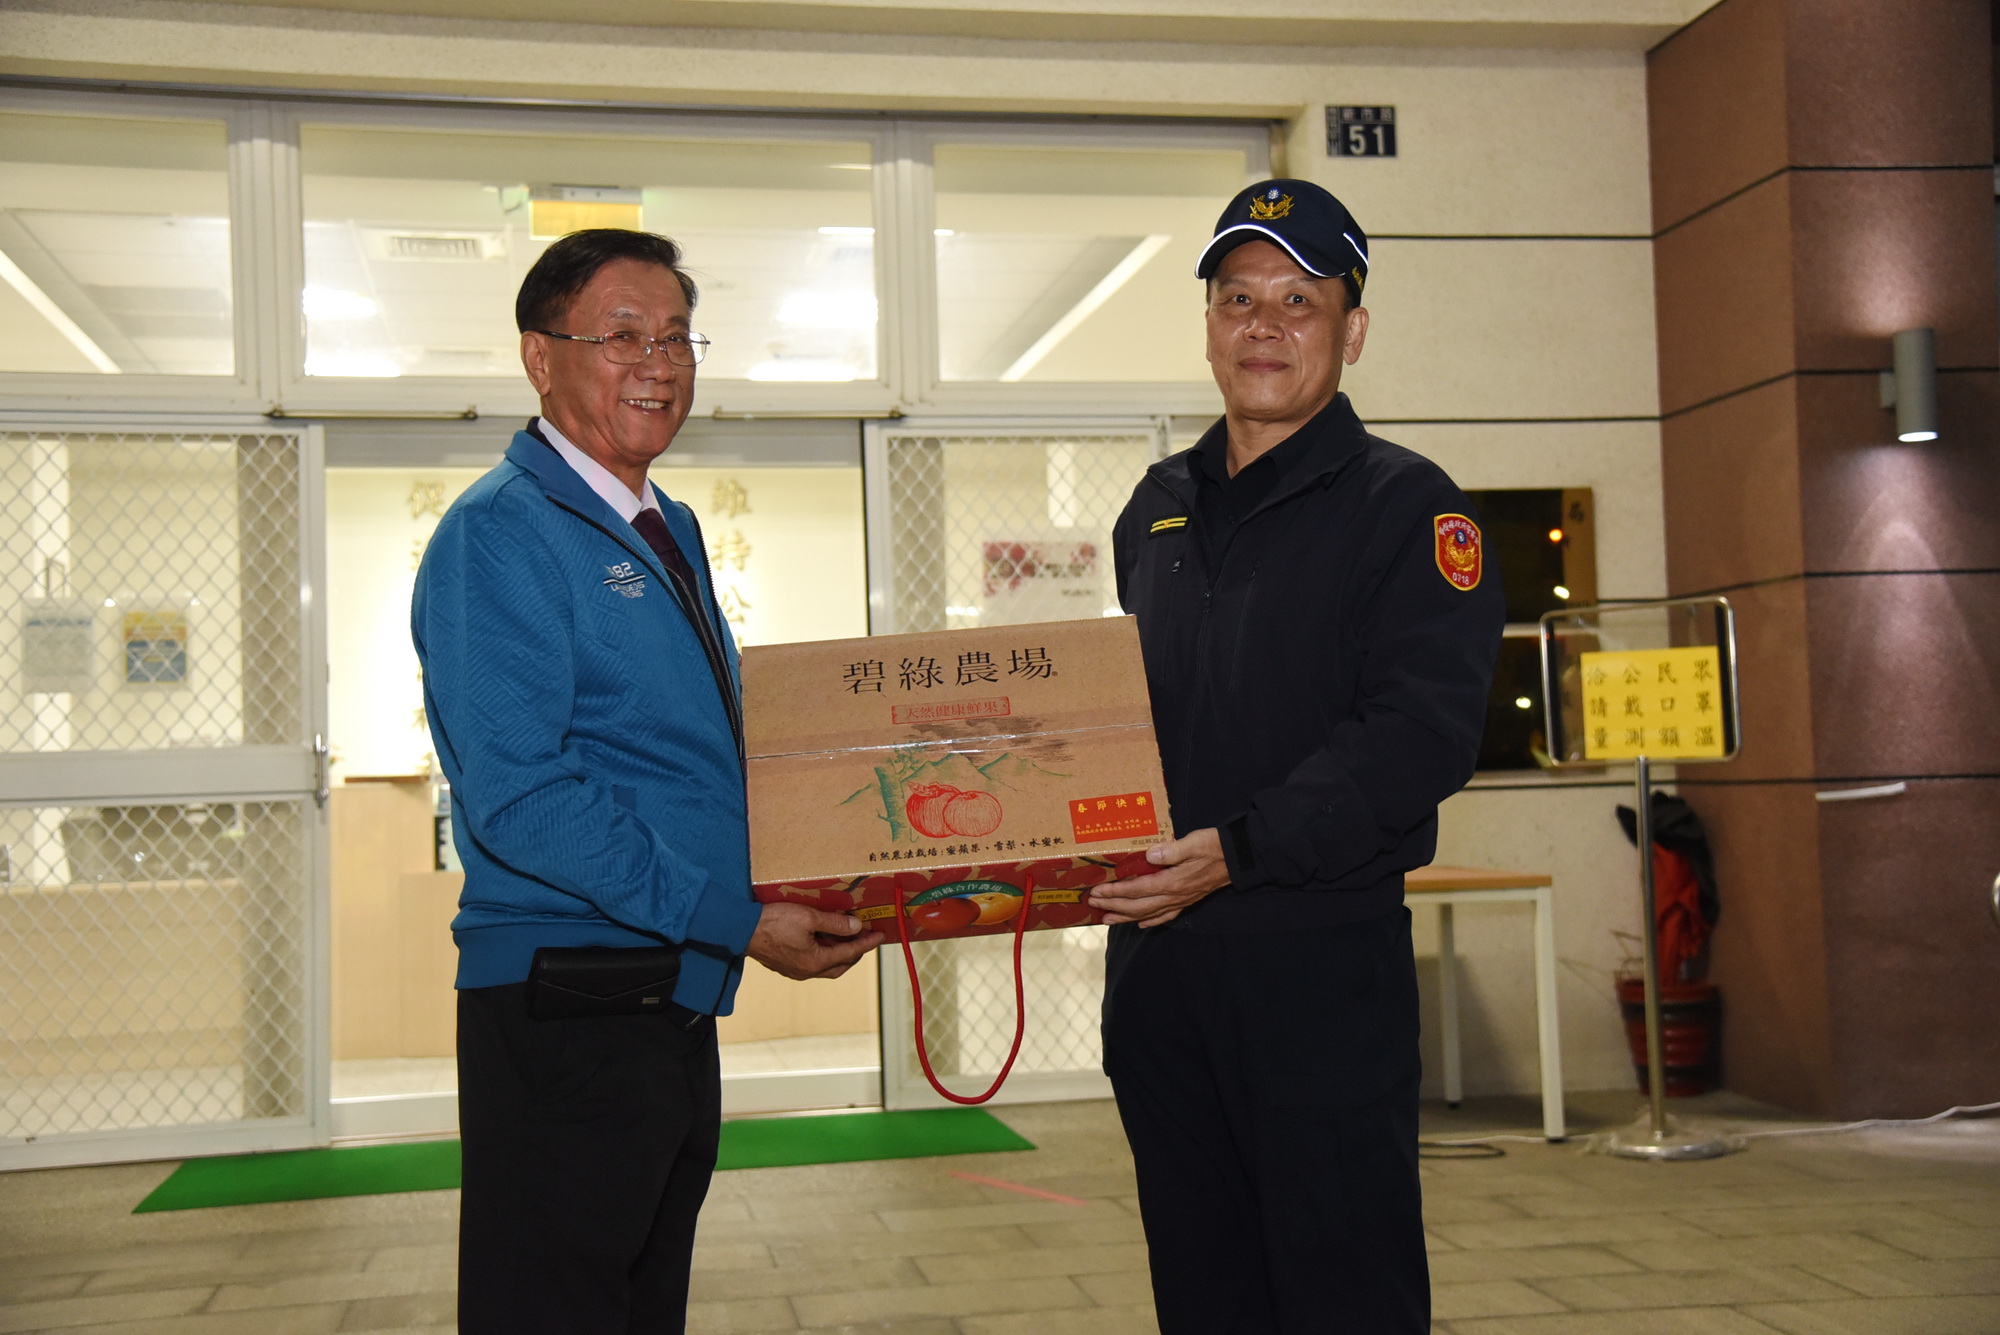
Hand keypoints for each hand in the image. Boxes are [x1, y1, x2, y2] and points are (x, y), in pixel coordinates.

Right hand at [748, 903, 883, 979]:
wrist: (741, 929)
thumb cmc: (773, 922)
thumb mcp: (808, 917)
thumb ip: (835, 923)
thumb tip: (857, 927)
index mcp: (816, 962)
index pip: (850, 953)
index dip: (867, 943)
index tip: (880, 935)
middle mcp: (807, 971)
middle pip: (841, 965)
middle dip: (856, 951)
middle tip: (867, 937)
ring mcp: (796, 970)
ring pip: (827, 965)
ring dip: (840, 953)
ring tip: (849, 936)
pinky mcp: (786, 965)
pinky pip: (814, 962)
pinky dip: (825, 952)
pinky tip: (825, 939)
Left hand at [1087, 828, 1230, 927]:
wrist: (1239, 857)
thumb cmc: (1214, 846)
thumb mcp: (1193, 842)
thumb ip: (1171, 850)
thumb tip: (1149, 854)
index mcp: (1172, 881)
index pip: (1136, 890)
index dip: (1114, 892)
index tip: (1097, 891)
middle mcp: (1174, 896)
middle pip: (1137, 906)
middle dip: (1113, 906)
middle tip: (1092, 904)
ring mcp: (1181, 900)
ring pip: (1148, 914)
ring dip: (1126, 917)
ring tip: (1107, 919)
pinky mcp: (1188, 900)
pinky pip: (1166, 916)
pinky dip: (1151, 921)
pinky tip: (1141, 924)